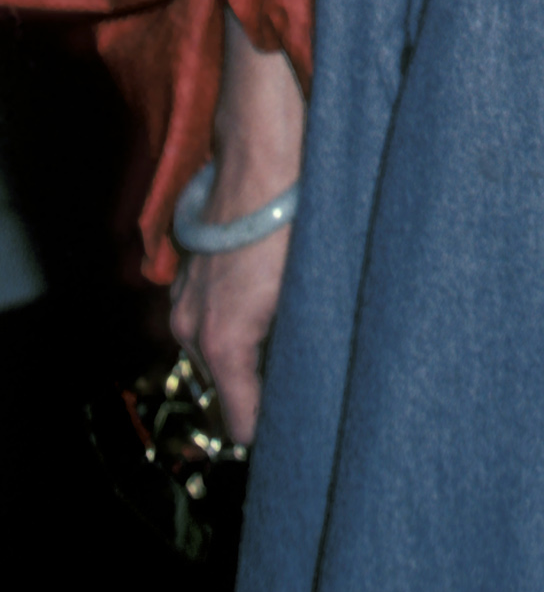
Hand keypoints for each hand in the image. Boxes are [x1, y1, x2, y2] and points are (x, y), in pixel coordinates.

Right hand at [169, 223, 291, 447]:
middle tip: (308, 388)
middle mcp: (190, 329)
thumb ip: (300, 348)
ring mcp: (184, 301)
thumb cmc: (291, 223)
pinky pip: (211, 322)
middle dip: (262, 391)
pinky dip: (237, 326)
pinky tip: (270, 309)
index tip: (299, 434)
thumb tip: (311, 383)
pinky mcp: (188, 278)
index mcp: (221, 341)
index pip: (240, 419)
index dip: (270, 429)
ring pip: (219, 353)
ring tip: (293, 345)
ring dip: (250, 355)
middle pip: (228, 388)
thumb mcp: (306, 291)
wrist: (263, 156)